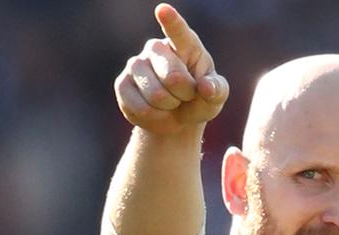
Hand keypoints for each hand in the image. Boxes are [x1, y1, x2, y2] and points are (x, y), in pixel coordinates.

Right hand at [114, 3, 228, 133]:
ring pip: (156, 95)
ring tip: (171, 103)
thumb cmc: (198, 100)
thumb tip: (206, 87)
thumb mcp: (215, 97)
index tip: (163, 10)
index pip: (178, 31)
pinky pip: (141, 107)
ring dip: (169, 107)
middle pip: (173, 77)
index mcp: (185, 44)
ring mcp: (136, 64)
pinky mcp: (122, 84)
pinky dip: (154, 117)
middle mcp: (157, 48)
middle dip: (185, 95)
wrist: (175, 119)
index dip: (171, 21)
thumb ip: (216, 90)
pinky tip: (156, 111)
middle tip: (186, 96)